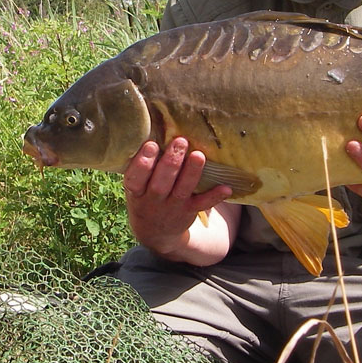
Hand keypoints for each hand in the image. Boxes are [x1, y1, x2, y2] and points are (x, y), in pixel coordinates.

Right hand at [123, 137, 235, 263]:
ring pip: (182, 190)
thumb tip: (156, 130)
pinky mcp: (188, 211)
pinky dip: (214, 196)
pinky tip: (226, 187)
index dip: (143, 162)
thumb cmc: (146, 196)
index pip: (135, 178)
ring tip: (199, 155)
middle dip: (171, 162)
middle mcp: (153, 200)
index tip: (151, 144)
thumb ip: (143, 167)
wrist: (155, 232)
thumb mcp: (136, 186)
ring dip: (191, 173)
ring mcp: (172, 207)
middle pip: (161, 183)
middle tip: (180, 141)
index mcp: (136, 192)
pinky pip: (202, 204)